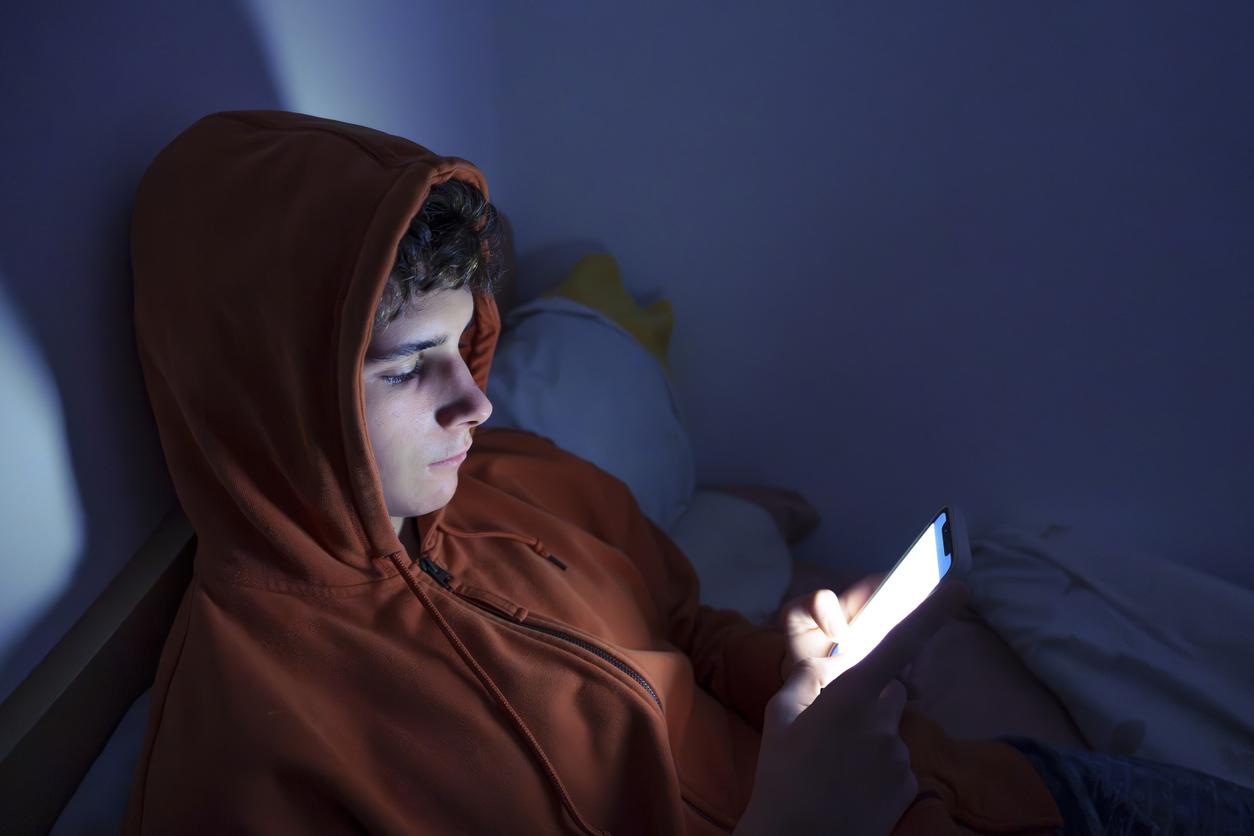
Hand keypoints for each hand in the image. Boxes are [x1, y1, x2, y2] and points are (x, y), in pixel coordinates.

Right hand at [735, 580, 968, 835]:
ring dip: (869, 736)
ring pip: (890, 728)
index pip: (898, 644)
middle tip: (834, 724)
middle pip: (889, 689)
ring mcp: (899, 755)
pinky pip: (897, 760)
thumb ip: (806, 680)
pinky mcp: (909, 784)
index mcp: (849, 697)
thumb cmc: (781, 776)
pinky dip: (877, 766)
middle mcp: (882, 722)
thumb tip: (825, 663)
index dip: (932, 612)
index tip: (960, 586)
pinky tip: (851, 786)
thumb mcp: (780, 717)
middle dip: (870, 696)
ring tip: (835, 766)